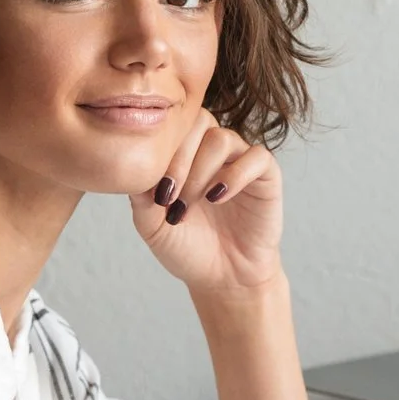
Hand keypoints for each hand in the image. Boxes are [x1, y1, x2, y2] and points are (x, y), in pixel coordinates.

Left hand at [130, 113, 282, 292]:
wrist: (222, 277)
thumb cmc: (186, 247)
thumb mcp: (151, 224)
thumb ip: (140, 192)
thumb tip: (132, 162)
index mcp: (185, 152)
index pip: (173, 124)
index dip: (160, 150)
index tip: (152, 191)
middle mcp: (212, 149)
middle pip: (198, 122)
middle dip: (178, 159)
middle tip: (167, 195)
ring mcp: (240, 159)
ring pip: (221, 139)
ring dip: (200, 173)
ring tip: (187, 206)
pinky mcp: (266, 176)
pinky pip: (257, 157)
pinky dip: (235, 175)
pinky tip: (216, 198)